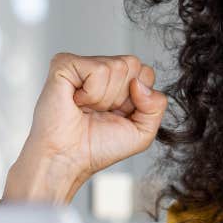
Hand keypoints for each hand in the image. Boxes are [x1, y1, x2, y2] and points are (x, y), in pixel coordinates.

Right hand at [13, 53, 168, 197]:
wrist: (68, 158)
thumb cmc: (98, 146)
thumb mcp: (143, 131)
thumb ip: (157, 106)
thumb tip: (140, 83)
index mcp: (120, 81)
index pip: (146, 72)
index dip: (138, 99)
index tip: (118, 114)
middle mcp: (102, 69)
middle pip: (134, 64)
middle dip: (123, 96)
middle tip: (100, 112)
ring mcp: (82, 65)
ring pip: (117, 66)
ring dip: (105, 98)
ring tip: (87, 109)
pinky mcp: (65, 64)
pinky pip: (98, 69)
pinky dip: (92, 93)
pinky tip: (77, 101)